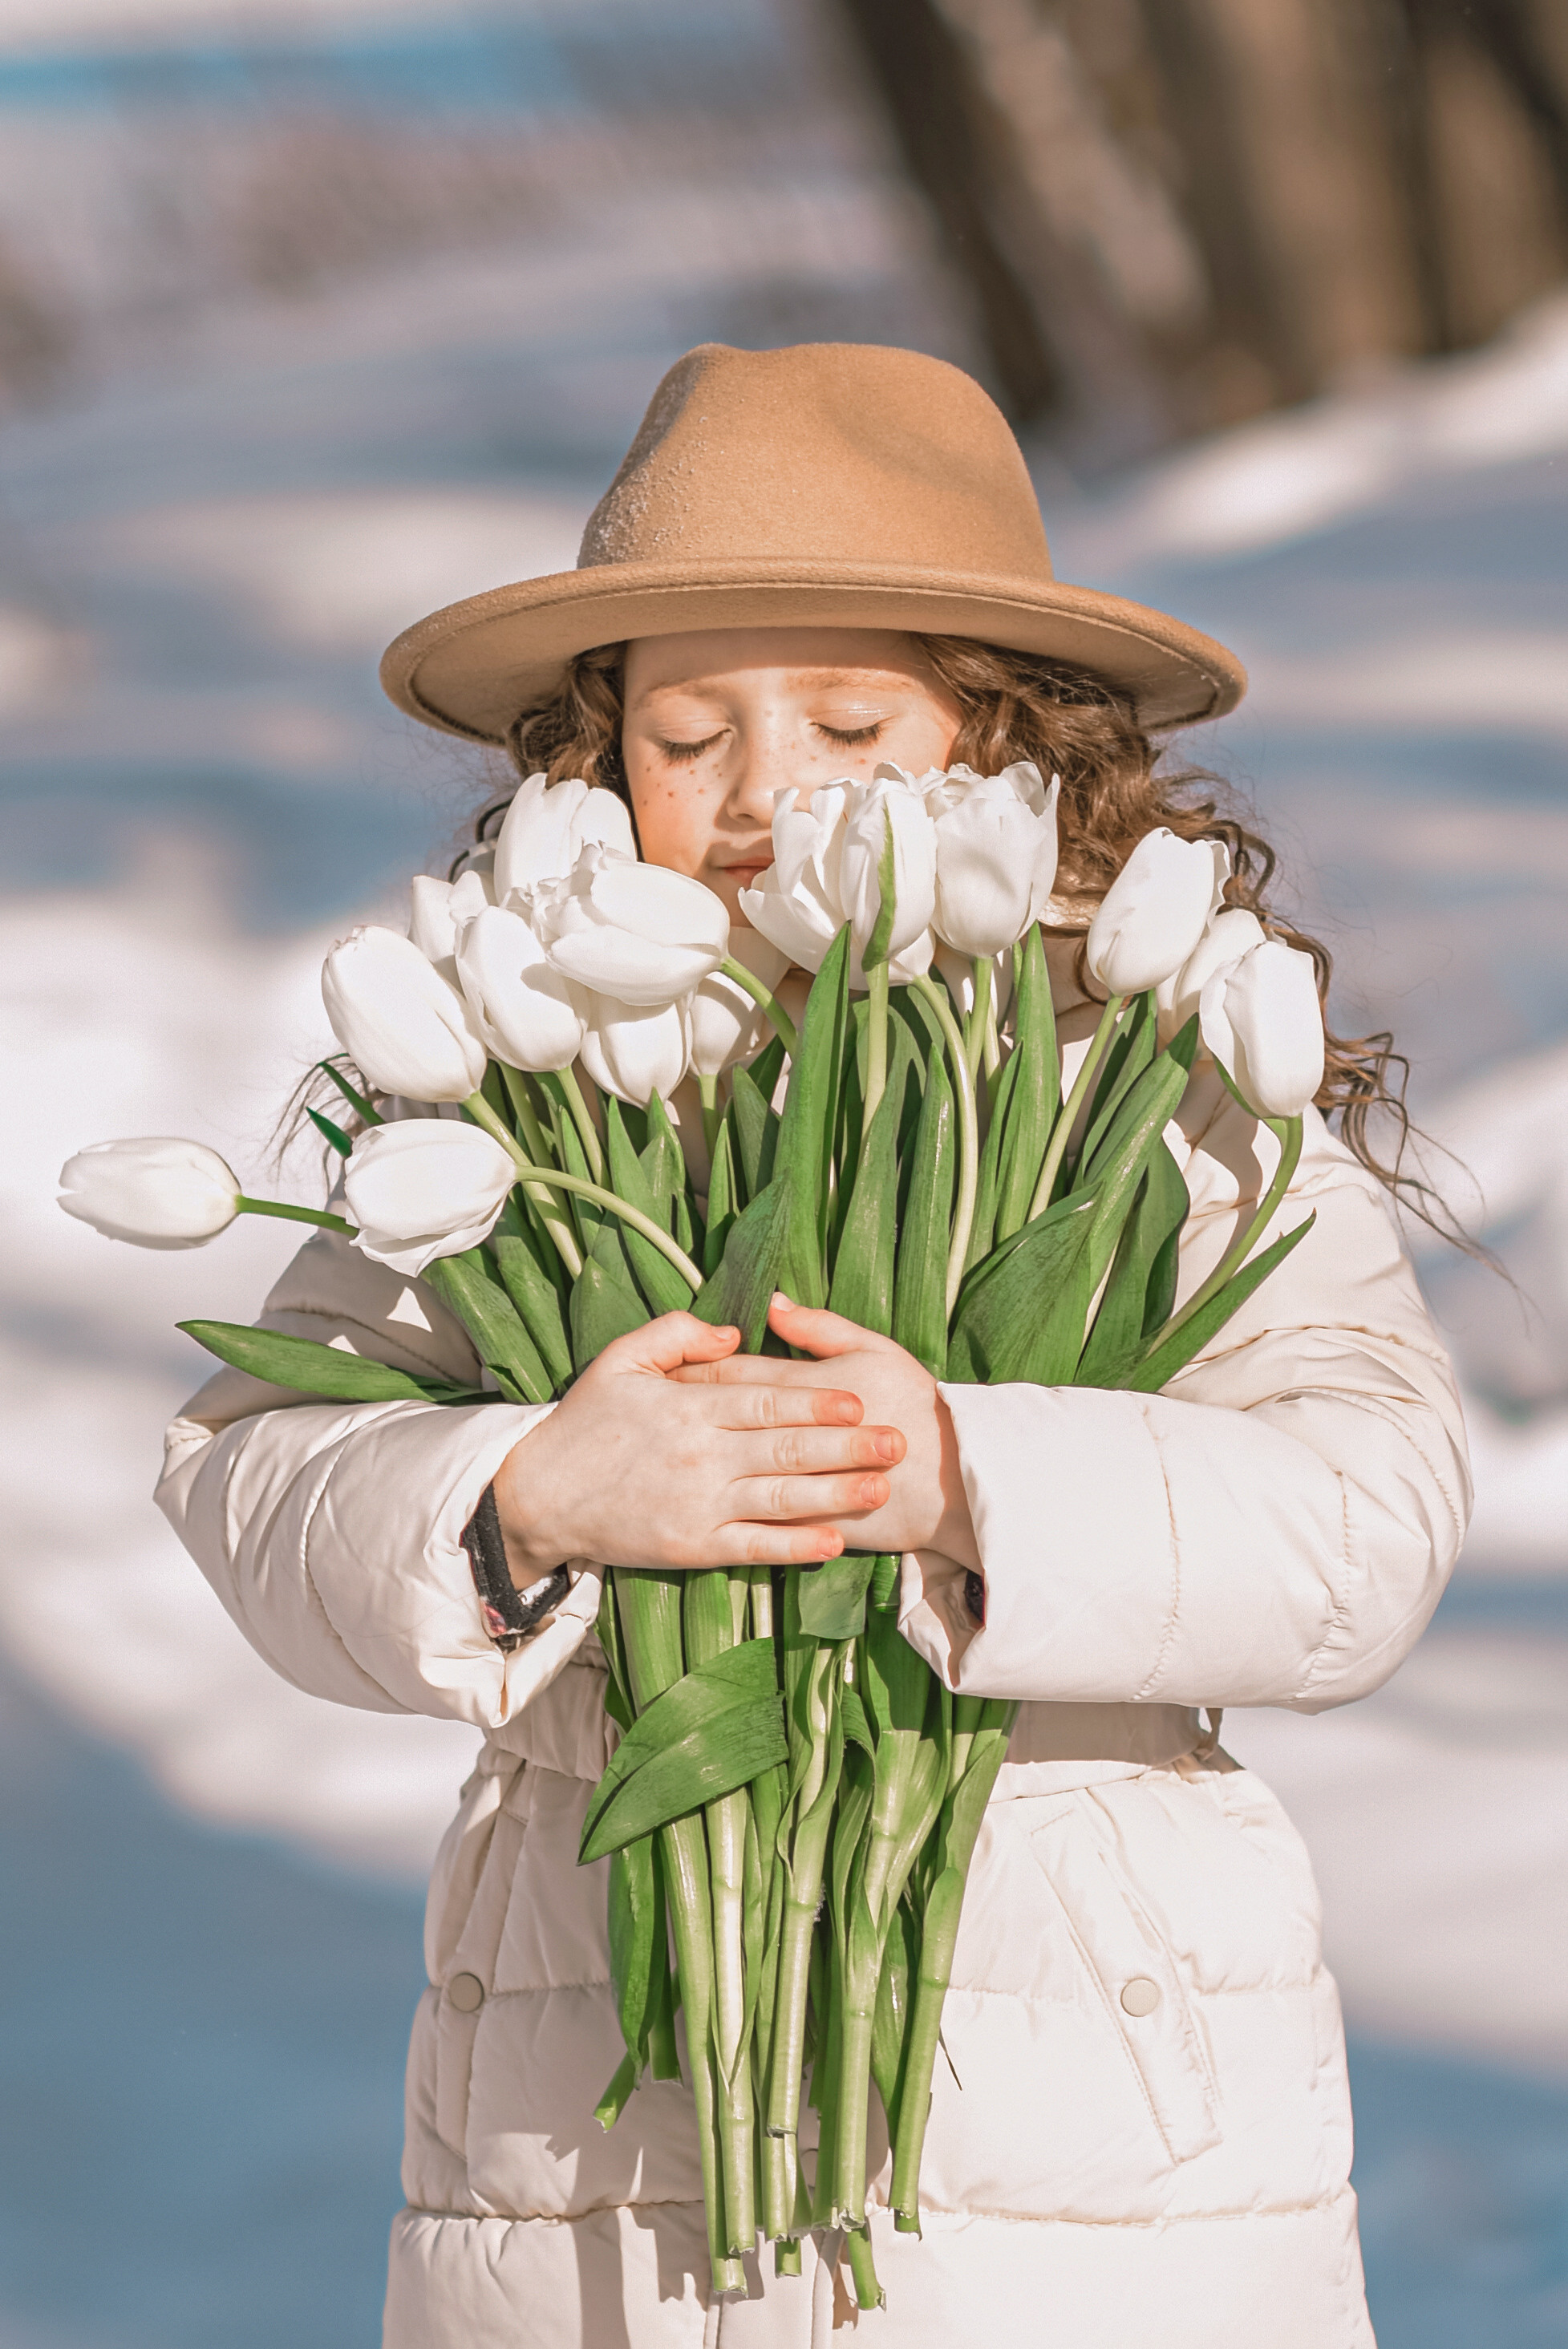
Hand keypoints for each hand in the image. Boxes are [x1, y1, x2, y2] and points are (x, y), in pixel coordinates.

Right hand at [491, 1310, 906, 1580]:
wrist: (538, 1496)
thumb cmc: (584, 1423)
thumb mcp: (620, 1359)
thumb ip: (676, 1334)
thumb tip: (735, 1331)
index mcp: (688, 1407)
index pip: (767, 1401)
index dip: (818, 1401)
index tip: (860, 1399)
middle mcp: (700, 1457)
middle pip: (787, 1450)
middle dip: (848, 1446)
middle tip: (897, 1440)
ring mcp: (698, 1506)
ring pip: (781, 1499)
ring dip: (837, 1494)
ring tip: (881, 1487)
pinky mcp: (692, 1548)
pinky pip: (754, 1548)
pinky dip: (796, 1547)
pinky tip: (834, 1542)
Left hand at [669, 1294, 979, 1570]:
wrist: (952, 1480)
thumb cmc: (914, 1405)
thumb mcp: (875, 1350)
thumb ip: (820, 1327)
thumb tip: (772, 1305)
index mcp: (800, 1389)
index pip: (730, 1374)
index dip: (694, 1369)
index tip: (667, 1369)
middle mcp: (786, 1437)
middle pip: (718, 1421)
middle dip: (681, 1415)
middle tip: (646, 1410)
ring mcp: (791, 1483)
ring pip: (727, 1469)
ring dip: (694, 1461)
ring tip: (660, 1454)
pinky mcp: (802, 1523)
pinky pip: (752, 1517)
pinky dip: (724, 1508)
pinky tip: (700, 1501)